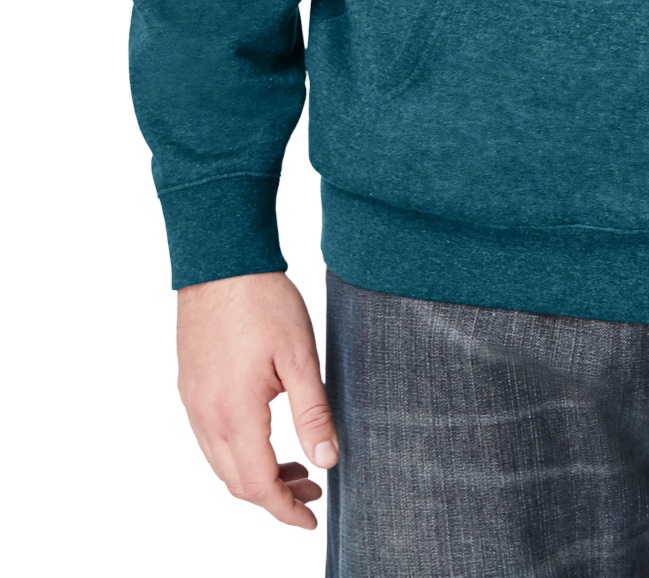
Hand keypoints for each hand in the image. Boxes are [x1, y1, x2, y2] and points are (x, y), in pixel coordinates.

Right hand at [176, 270, 338, 529]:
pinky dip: (237, 451)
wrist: (220, 258)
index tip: (311, 519)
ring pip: (220, 462)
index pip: (258, 485)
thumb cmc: (262, 300)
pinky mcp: (190, 385)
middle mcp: (206, 415)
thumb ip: (313, 413)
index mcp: (235, 413)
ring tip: (295, 466)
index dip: (285, 510)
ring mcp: (193, 401)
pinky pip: (210, 437)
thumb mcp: (300, 356)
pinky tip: (265, 434)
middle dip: (274, 496)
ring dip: (255, 474)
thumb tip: (327, 461)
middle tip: (312, 491)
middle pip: (236, 482)